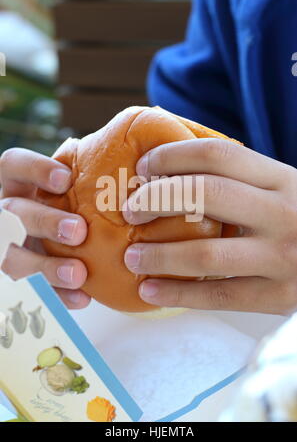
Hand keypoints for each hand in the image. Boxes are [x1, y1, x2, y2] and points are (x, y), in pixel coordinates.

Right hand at [0, 148, 89, 308]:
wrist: (68, 244)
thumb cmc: (75, 206)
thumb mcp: (75, 188)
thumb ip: (87, 175)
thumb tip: (126, 158)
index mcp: (19, 184)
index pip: (13, 165)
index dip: (35, 170)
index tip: (67, 180)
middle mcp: (8, 213)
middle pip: (12, 213)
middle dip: (45, 222)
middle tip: (79, 231)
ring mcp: (9, 248)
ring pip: (12, 259)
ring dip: (45, 267)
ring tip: (79, 273)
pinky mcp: (17, 279)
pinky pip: (30, 292)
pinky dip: (57, 296)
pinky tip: (83, 298)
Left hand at [123, 139, 296, 314]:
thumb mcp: (279, 190)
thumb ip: (239, 179)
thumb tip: (170, 171)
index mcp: (280, 179)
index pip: (217, 155)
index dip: (172, 156)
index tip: (143, 168)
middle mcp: (282, 213)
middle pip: (206, 194)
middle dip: (156, 198)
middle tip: (130, 210)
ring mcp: (281, 257)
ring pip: (206, 253)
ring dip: (160, 254)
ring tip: (131, 255)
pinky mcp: (277, 296)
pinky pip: (218, 295)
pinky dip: (177, 294)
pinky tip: (149, 291)